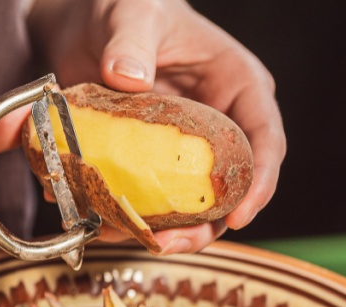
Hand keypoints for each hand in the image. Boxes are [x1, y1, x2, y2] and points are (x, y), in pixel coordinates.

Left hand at [31, 0, 285, 253]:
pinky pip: (140, 201)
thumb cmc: (123, 6)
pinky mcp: (143, 165)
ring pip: (185, 208)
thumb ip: (132, 42)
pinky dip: (119, 216)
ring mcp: (179, 152)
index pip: (264, 140)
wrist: (81, 23)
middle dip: (202, 226)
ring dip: (157, 232)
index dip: (259, 183)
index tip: (241, 217)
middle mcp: (217, 126)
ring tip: (123, 238)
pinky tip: (95, 222)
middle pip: (227, 190)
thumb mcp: (131, 13)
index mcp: (237, 86)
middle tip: (168, 244)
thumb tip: (130, 77)